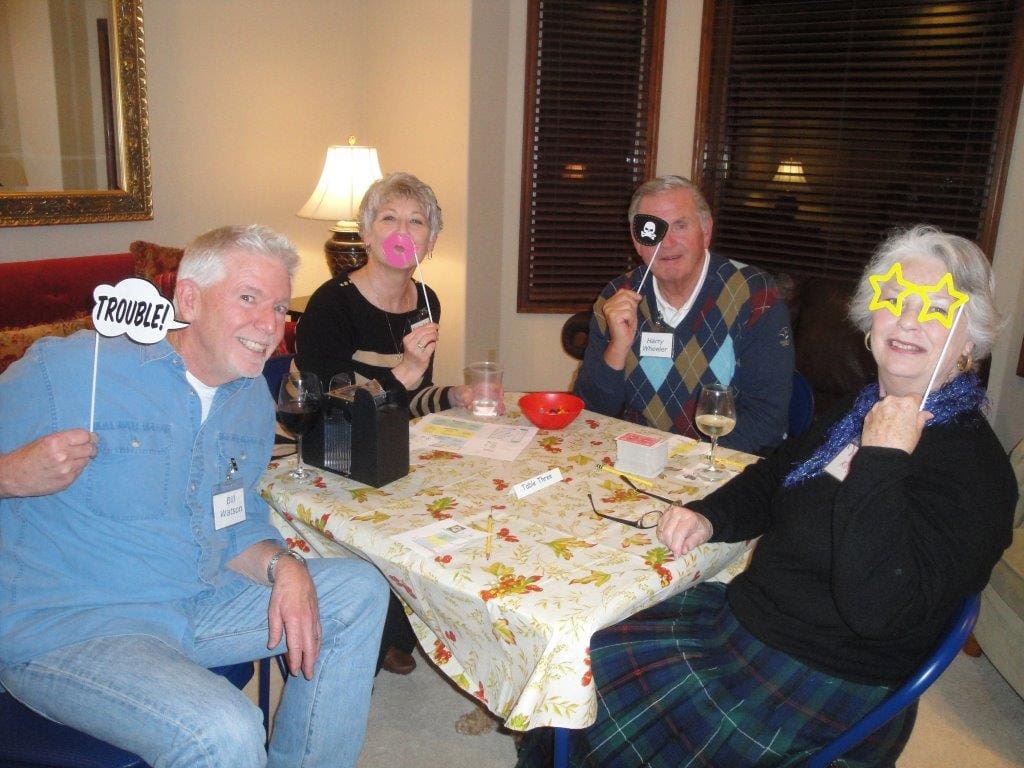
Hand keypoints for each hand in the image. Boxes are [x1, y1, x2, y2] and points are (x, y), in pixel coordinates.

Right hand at [0, 429, 95, 497]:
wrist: (13, 477)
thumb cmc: (28, 456)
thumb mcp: (45, 440)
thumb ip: (66, 439)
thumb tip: (88, 437)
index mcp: (57, 441)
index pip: (85, 436)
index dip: (89, 436)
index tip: (90, 438)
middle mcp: (64, 455)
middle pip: (90, 448)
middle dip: (90, 447)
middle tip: (87, 447)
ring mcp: (67, 470)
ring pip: (86, 460)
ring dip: (82, 458)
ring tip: (71, 458)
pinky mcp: (67, 481)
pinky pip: (80, 471)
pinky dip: (76, 468)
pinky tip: (65, 468)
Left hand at [267, 557, 321, 679]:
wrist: (296, 574)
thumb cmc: (281, 592)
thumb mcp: (273, 610)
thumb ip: (274, 629)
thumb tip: (273, 646)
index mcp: (294, 621)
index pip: (296, 646)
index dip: (296, 660)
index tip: (295, 672)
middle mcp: (307, 621)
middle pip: (310, 647)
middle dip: (309, 663)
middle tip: (307, 676)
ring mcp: (314, 618)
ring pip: (316, 640)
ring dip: (315, 655)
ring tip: (312, 666)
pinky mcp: (317, 614)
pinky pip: (319, 633)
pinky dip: (318, 643)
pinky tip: (316, 649)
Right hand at [391, 323, 438, 389]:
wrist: (409, 369)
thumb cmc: (412, 356)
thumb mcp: (411, 344)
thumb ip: (418, 336)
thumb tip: (430, 327)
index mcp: (407, 339)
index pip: (419, 329)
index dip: (429, 325)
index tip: (435, 325)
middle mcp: (410, 344)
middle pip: (424, 332)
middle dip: (433, 330)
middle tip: (437, 331)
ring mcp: (417, 351)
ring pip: (428, 338)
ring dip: (434, 336)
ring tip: (436, 337)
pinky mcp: (423, 357)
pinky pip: (431, 346)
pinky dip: (434, 344)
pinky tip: (433, 345)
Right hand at [601, 288, 641, 368]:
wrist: (622, 341)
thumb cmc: (626, 327)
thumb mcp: (629, 310)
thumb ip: (630, 301)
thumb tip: (637, 294)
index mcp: (609, 302)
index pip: (622, 291)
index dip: (632, 294)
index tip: (638, 299)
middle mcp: (607, 305)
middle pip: (626, 296)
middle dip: (632, 306)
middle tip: (629, 317)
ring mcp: (609, 310)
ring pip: (629, 304)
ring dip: (631, 314)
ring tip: (627, 321)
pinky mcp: (613, 316)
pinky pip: (629, 312)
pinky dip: (631, 319)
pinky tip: (626, 324)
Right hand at [656, 504, 713, 556]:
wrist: (698, 519)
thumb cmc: (700, 529)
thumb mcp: (702, 537)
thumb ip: (692, 543)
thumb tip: (682, 551)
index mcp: (690, 518)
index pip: (679, 533)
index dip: (676, 546)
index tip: (677, 556)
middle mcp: (677, 512)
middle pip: (668, 533)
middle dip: (670, 545)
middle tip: (676, 551)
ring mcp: (668, 513)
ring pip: (661, 532)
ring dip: (666, 542)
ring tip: (674, 544)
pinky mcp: (663, 515)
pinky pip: (658, 530)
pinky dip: (662, 537)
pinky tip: (669, 539)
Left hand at [861, 394, 931, 454]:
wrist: (881, 453)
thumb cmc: (903, 442)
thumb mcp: (917, 431)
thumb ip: (921, 418)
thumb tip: (927, 414)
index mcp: (907, 403)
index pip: (915, 397)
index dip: (916, 404)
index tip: (915, 411)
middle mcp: (891, 400)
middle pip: (899, 400)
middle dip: (902, 408)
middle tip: (903, 422)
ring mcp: (878, 406)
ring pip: (887, 405)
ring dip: (890, 411)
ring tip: (891, 426)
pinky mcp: (868, 413)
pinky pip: (877, 412)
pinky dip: (880, 417)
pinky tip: (882, 428)